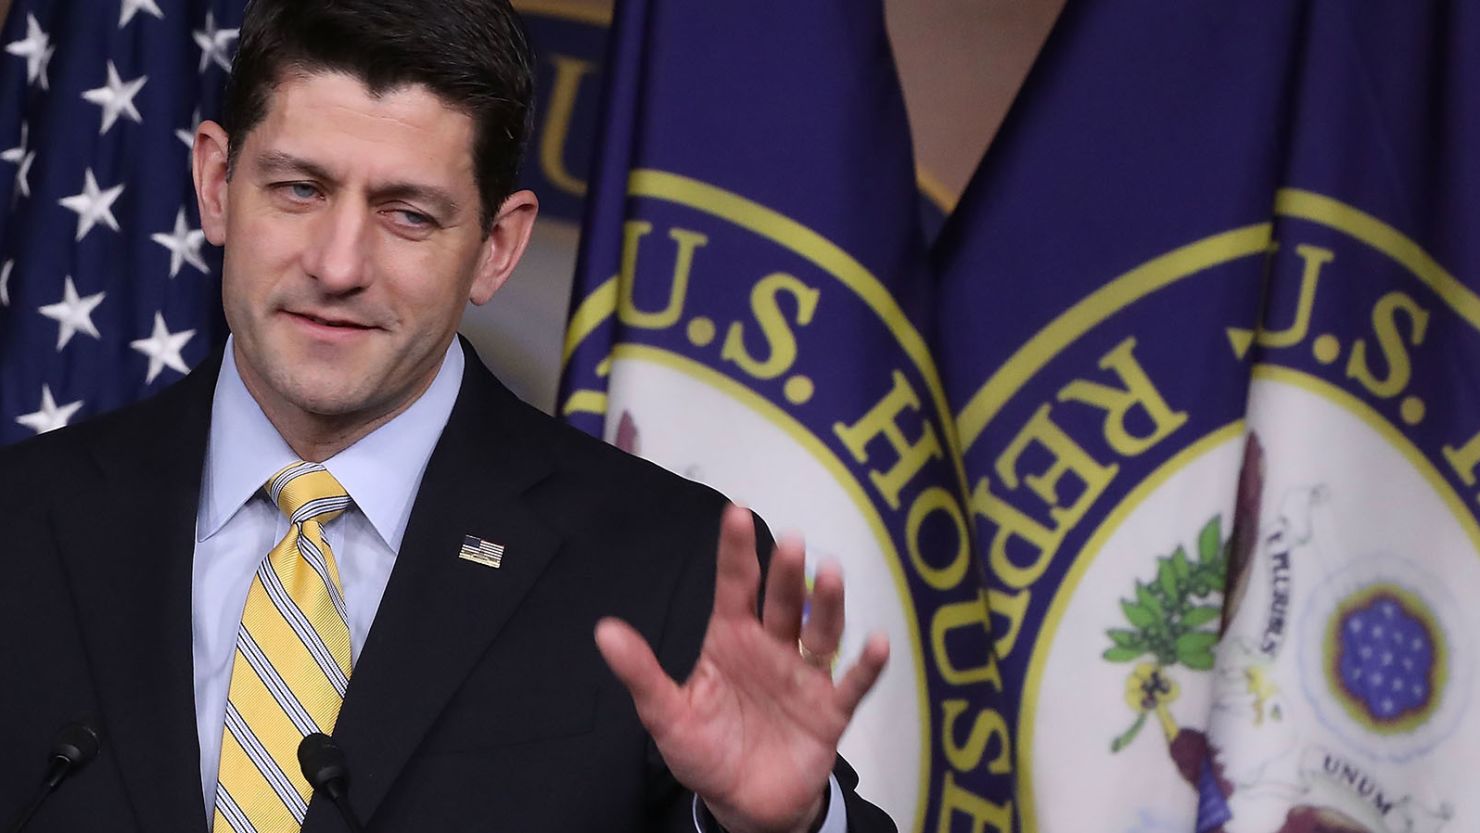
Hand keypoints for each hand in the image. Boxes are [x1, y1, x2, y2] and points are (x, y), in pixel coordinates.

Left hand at [595, 504, 888, 832]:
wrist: (744, 806)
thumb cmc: (706, 751)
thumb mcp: (667, 715)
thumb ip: (642, 674)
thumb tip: (604, 631)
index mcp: (731, 640)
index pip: (734, 588)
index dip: (736, 553)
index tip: (737, 513)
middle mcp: (772, 648)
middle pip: (782, 602)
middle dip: (787, 573)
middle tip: (792, 540)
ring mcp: (803, 676)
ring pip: (820, 632)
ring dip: (828, 604)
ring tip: (832, 573)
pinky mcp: (830, 711)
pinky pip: (852, 684)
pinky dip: (867, 665)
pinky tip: (877, 642)